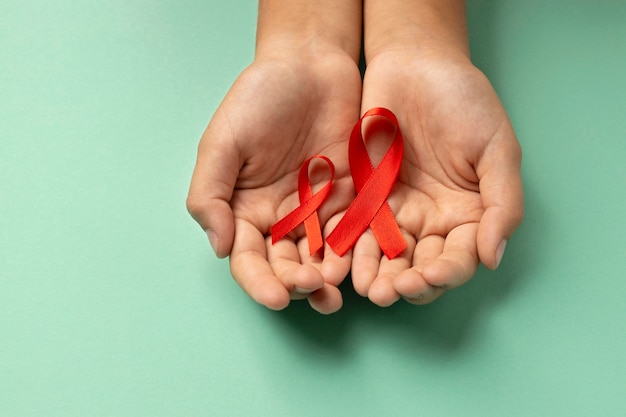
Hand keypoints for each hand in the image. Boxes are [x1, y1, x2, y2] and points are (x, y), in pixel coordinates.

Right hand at [187, 46, 360, 312]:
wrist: (309, 66)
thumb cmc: (258, 99)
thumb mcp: (222, 142)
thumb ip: (210, 194)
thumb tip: (220, 247)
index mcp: (245, 210)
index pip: (249, 259)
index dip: (259, 282)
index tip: (275, 298)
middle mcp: (280, 218)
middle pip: (285, 265)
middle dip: (295, 284)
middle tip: (310, 290)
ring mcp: (317, 211)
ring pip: (320, 257)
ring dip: (326, 279)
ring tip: (334, 294)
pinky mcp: (349, 198)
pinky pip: (352, 231)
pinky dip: (354, 252)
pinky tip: (358, 266)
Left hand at [353, 50, 523, 305]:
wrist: (417, 64)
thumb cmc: (465, 102)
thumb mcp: (497, 149)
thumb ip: (501, 203)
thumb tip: (492, 258)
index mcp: (468, 215)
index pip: (460, 257)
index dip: (447, 273)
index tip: (431, 276)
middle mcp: (432, 221)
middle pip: (421, 266)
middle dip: (408, 283)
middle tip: (391, 291)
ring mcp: (396, 211)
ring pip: (387, 256)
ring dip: (378, 275)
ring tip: (367, 288)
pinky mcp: (365, 198)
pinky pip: (358, 229)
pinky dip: (352, 248)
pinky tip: (345, 262)